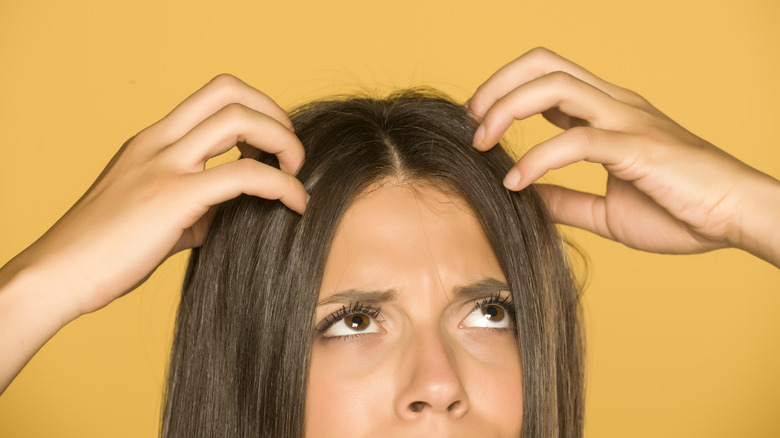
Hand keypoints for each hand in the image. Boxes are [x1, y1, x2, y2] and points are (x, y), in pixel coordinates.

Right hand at [12, 74, 307, 315]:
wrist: (58, 275)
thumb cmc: (104, 251)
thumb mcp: (154, 214)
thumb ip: (196, 206)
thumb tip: (234, 213)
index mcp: (152, 142)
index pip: (214, 96)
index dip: (255, 111)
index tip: (271, 147)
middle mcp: (158, 143)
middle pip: (229, 90)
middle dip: (274, 114)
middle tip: (290, 154)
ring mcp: (164, 166)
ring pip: (238, 119)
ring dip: (283, 141)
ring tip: (296, 174)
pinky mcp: (173, 198)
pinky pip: (244, 175)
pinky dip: (282, 185)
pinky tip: (296, 205)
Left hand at [467, 47, 779, 263]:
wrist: (738, 219)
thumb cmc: (682, 211)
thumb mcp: (607, 210)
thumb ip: (566, 201)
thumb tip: (526, 199)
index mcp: (609, 113)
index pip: (548, 77)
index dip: (506, 91)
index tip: (479, 122)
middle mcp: (615, 105)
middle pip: (545, 64)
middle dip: (498, 85)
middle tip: (472, 122)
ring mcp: (627, 121)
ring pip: (555, 86)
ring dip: (507, 109)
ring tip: (483, 144)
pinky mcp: (637, 147)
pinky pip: (577, 140)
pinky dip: (538, 159)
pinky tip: (516, 183)